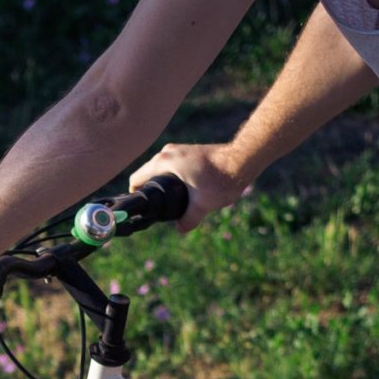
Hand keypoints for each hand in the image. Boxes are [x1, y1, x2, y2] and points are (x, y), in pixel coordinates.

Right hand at [131, 142, 250, 230]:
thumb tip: (180, 229)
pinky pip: (172, 165)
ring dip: (162, 183)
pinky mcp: (189, 150)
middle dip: (150, 190)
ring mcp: (178, 149)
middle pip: (148, 174)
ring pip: (161, 168)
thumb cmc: (221, 179)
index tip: (142, 208)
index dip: (136, 195)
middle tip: (157, 208)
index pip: (137, 178)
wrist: (243, 159)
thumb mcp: (202, 205)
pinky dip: (173, 176)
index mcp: (164, 162)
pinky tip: (183, 190)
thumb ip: (188, 219)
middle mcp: (167, 152)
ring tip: (170, 201)